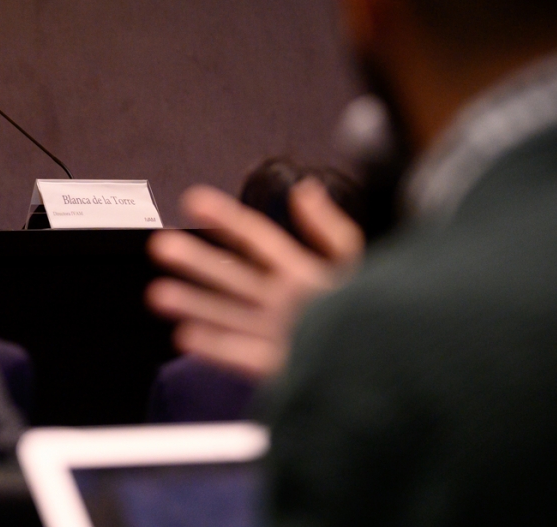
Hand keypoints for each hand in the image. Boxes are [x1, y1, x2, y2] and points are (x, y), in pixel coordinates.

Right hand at [146, 180, 363, 380]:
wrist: (397, 361)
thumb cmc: (380, 310)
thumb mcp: (355, 262)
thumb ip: (329, 228)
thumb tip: (304, 190)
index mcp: (298, 272)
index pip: (255, 238)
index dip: (226, 218)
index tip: (193, 200)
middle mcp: (280, 301)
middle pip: (231, 277)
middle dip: (195, 261)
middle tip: (161, 246)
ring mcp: (276, 334)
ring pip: (227, 315)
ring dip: (193, 303)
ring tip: (158, 294)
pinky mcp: (278, 366)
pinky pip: (240, 355)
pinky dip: (214, 346)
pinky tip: (186, 336)